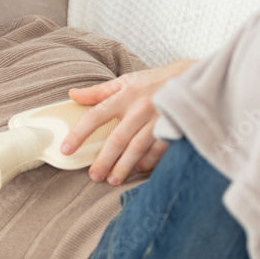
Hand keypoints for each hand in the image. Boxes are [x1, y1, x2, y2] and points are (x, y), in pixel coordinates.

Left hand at [61, 59, 194, 184]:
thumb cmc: (155, 81)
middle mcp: (140, 108)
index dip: (79, 133)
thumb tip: (73, 95)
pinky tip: (137, 170)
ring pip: (137, 149)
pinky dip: (147, 162)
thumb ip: (99, 91)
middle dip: (104, 160)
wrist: (192, 79)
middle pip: (117, 139)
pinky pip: (158, 151)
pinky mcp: (173, 129)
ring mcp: (157, 120)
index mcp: (125, 95)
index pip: (96, 116)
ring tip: (112, 179)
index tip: (67, 149)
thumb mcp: (127, 81)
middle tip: (94, 176)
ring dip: (123, 166)